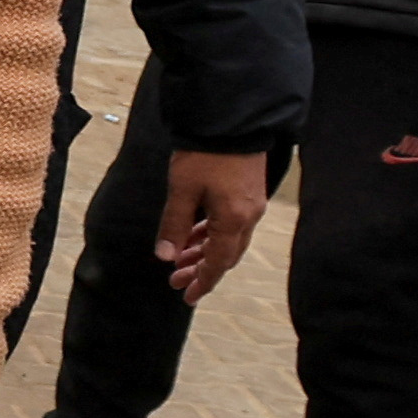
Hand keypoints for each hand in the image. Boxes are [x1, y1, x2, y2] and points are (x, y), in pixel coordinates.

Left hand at [156, 147, 273, 303]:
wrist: (231, 120)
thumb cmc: (204, 154)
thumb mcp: (182, 191)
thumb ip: (174, 225)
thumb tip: (165, 256)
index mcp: (233, 220)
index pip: (218, 263)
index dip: (202, 282)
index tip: (187, 296)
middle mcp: (249, 216)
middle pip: (225, 255)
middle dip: (200, 269)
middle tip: (175, 280)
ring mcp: (252, 204)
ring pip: (228, 239)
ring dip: (204, 251)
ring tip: (178, 259)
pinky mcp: (250, 192)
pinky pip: (231, 223)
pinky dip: (212, 233)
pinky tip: (193, 234)